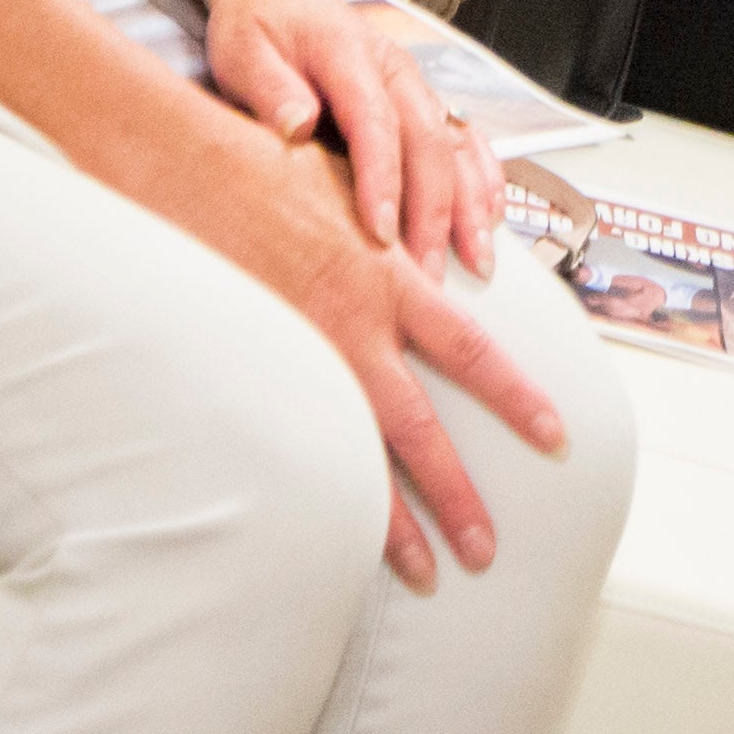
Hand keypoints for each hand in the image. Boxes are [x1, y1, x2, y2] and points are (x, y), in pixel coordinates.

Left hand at [186, 0, 497, 285]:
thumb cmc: (259, 22)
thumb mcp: (244, 49)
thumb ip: (270, 88)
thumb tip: (294, 125)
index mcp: (349, 54)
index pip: (375, 123)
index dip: (383, 181)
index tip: (382, 233)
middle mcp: (394, 69)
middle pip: (429, 143)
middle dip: (435, 214)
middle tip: (428, 275)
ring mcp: (414, 84)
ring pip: (455, 146)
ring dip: (468, 206)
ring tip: (474, 259)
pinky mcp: (421, 99)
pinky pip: (464, 140)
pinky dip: (482, 180)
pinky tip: (490, 218)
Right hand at [221, 125, 577, 592]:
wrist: (178, 161)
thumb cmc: (264, 164)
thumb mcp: (354, 186)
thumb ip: (395, 226)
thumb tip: (432, 253)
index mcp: (388, 274)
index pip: (470, 348)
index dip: (516, 395)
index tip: (554, 435)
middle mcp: (352, 324)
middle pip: (418, 428)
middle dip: (456, 493)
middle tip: (486, 547)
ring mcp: (296, 355)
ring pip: (357, 454)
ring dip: (392, 522)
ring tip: (423, 571)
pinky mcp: (248, 370)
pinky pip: (290, 447)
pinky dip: (314, 493)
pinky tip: (326, 537)